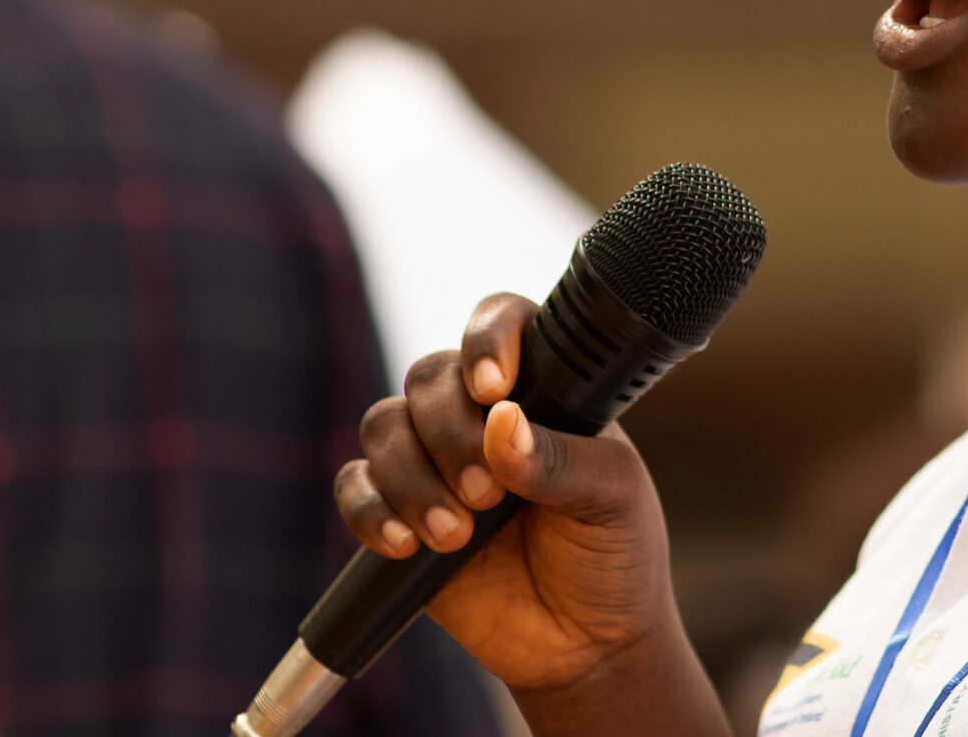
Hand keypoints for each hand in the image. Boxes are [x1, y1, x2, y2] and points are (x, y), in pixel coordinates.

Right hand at [335, 293, 726, 734]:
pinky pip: (354, 487)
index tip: (493, 387)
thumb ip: (559, 460)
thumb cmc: (613, 556)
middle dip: (448, 433)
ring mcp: (436, 462)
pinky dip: (369, 509)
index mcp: (541, 389)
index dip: (488, 339)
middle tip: (487, 494)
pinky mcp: (400, 514)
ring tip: (455, 535)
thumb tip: (502, 421)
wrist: (588, 645)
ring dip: (411, 477)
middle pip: (429, 377)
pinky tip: (404, 543)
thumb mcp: (611, 501)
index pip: (502, 323)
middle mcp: (482, 414)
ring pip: (383, 425)